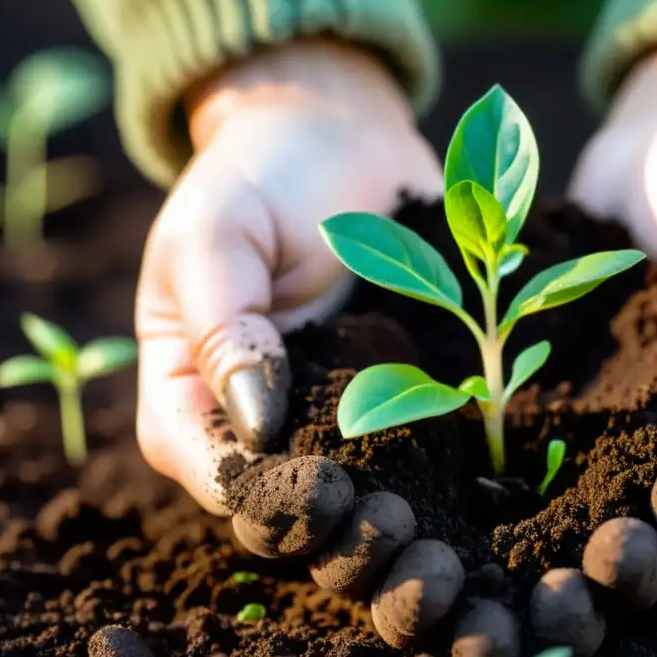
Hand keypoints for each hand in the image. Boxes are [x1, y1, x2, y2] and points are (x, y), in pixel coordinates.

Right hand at [135, 40, 440, 517]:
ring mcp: (317, 412)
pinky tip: (470, 483)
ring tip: (428, 520)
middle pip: (274, 498)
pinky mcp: (378, 397)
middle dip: (327, 520)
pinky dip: (430, 472)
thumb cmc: (260, 174)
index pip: (204, 466)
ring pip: (342, 491)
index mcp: (185, 384)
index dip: (255, 495)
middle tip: (391, 523)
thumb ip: (225, 329)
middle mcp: (248, 415)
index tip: (320, 495)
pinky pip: (400, 450)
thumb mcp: (218, 236)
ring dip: (382, 511)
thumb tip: (258, 430)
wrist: (336, 134)